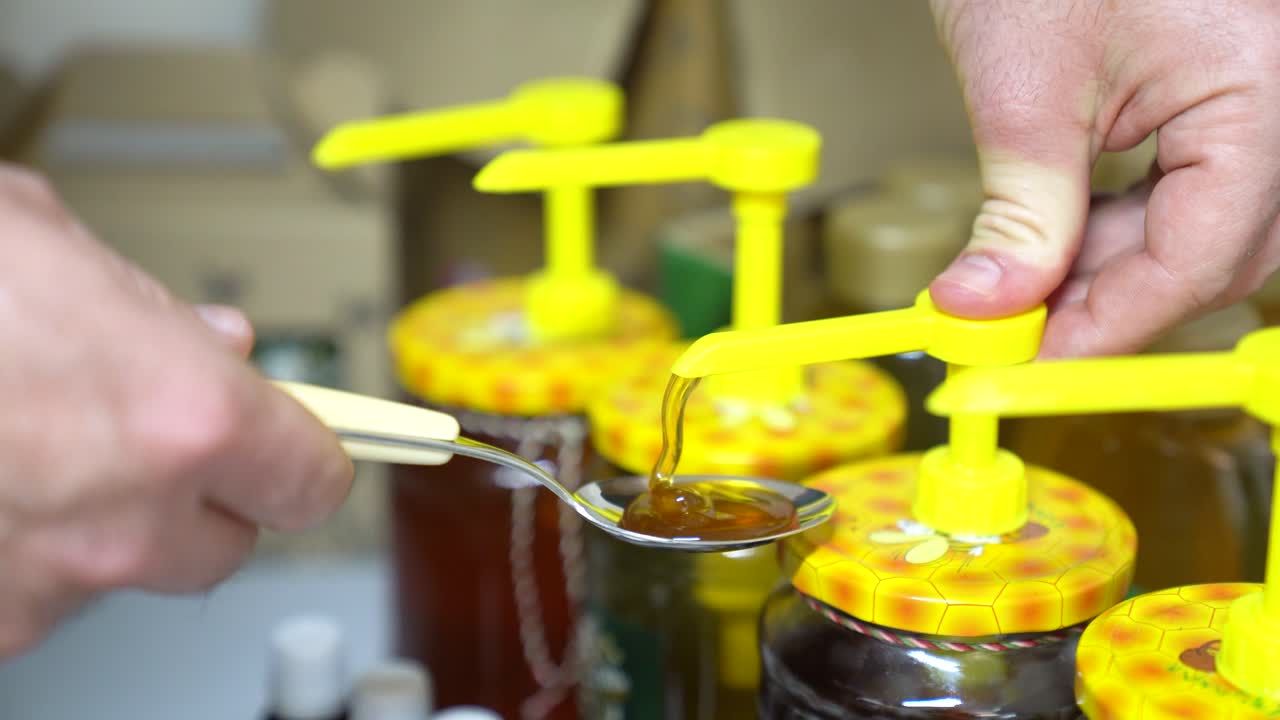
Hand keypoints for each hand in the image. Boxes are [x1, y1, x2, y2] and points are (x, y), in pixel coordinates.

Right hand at [0, 165, 352, 656]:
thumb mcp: (50, 247)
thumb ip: (156, 312)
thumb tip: (215, 344)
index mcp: (182, 417)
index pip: (312, 479)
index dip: (307, 459)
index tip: (303, 450)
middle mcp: (126, 520)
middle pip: (225, 546)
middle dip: (200, 498)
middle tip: (144, 443)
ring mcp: (42, 584)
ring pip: (118, 574)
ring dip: (95, 524)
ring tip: (22, 446)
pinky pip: (29, 596)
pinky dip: (14, 550)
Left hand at [927, 0, 1279, 355]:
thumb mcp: (1024, 93)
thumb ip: (1020, 216)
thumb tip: (987, 313)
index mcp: (1259, 96)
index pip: (1202, 257)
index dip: (1110, 326)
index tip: (1029, 364)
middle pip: (1218, 254)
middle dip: (1112, 300)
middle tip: (1018, 327)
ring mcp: (1259, 100)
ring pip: (1205, 231)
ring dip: (1113, 267)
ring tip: (1023, 274)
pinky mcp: (1223, 98)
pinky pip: (1191, 191)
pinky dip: (1122, 225)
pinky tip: (1058, 232)